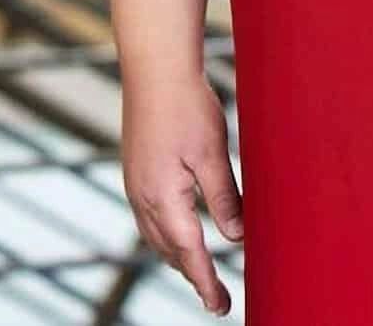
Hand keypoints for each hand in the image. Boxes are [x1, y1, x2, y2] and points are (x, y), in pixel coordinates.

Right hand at [121, 69, 243, 315]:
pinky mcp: (136, 173)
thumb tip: (236, 237)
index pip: (189, 252)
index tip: (221, 306)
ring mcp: (135, 186)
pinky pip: (150, 219)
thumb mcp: (212, 154)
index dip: (206, 281)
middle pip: (169, 252)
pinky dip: (166, 237)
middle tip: (216, 298)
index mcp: (163, 196)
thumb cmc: (187, 106)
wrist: (155, 70)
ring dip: (178, 259)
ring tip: (200, 275)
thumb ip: (223, 198)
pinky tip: (178, 235)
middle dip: (192, 276)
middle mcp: (143, 197)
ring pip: (156, 238)